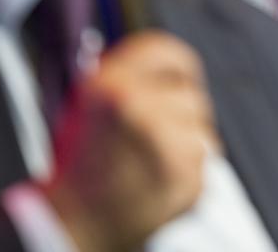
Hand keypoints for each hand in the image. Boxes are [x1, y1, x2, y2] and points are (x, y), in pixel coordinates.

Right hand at [42, 31, 218, 251]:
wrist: (74, 226)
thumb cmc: (79, 168)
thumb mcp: (86, 107)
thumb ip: (126, 79)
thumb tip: (165, 68)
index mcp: (109, 84)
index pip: (165, 51)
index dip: (177, 65)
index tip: (180, 78)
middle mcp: (138, 106)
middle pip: (190, 93)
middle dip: (180, 112)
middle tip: (156, 134)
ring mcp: (166, 142)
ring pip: (200, 128)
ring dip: (185, 142)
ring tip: (150, 162)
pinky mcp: (186, 176)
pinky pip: (203, 161)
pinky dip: (188, 172)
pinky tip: (157, 182)